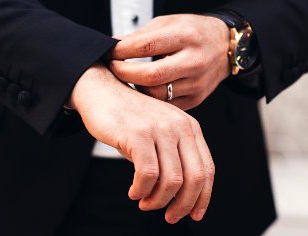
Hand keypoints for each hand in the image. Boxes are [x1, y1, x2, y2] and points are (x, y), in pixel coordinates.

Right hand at [69, 64, 214, 223]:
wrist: (101, 91)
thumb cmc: (129, 118)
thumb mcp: (160, 132)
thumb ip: (173, 156)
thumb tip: (180, 197)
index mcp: (189, 127)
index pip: (206, 169)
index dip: (203, 197)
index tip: (194, 214)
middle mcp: (179, 126)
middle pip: (193, 178)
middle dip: (183, 205)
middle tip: (170, 216)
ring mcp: (159, 129)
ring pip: (171, 180)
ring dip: (158, 200)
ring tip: (145, 202)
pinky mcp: (138, 134)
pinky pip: (147, 174)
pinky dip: (141, 190)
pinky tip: (134, 192)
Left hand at [109, 14, 230, 109]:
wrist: (225, 46)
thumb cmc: (193, 31)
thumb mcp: (169, 22)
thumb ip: (141, 35)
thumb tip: (112, 44)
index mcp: (186, 36)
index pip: (146, 46)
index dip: (122, 51)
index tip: (109, 52)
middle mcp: (194, 60)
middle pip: (150, 76)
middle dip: (124, 73)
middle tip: (112, 67)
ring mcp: (197, 83)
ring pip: (156, 94)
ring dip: (135, 87)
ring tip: (126, 78)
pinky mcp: (196, 98)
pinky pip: (166, 105)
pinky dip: (150, 98)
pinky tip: (142, 88)